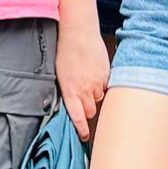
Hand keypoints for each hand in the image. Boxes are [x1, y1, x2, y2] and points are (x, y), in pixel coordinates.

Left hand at [57, 20, 108, 140]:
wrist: (78, 31)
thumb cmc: (66, 50)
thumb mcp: (60, 74)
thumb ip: (68, 91)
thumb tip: (72, 103)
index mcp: (70, 91)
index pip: (78, 117)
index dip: (82, 130)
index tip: (85, 137)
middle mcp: (85, 89)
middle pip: (90, 110)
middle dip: (87, 107)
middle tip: (84, 96)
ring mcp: (98, 82)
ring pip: (99, 98)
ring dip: (95, 94)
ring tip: (88, 79)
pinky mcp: (107, 75)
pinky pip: (107, 86)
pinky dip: (102, 83)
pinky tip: (95, 72)